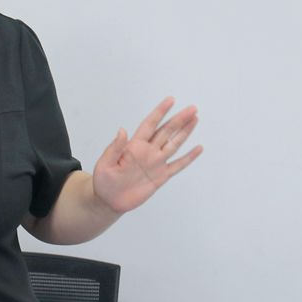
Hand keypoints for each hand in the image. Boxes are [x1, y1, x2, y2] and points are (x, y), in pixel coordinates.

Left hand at [92, 96, 202, 213]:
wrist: (109, 200)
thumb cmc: (103, 180)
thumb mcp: (105, 163)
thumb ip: (115, 147)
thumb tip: (122, 130)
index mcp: (134, 146)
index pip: (150, 124)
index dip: (160, 112)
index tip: (171, 100)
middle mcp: (148, 151)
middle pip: (167, 131)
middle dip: (179, 119)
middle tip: (192, 108)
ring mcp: (156, 163)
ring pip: (174, 144)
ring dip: (185, 132)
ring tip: (195, 119)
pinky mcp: (161, 177)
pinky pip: (178, 165)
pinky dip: (189, 157)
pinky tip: (198, 148)